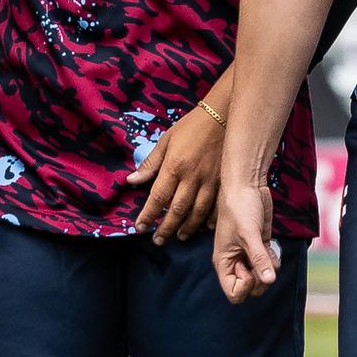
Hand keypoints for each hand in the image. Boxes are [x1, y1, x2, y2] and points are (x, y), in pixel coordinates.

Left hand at [131, 100, 228, 244]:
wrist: (224, 116)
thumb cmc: (191, 127)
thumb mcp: (166, 140)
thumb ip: (150, 163)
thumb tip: (132, 181)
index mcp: (175, 166)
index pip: (158, 196)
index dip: (148, 214)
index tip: (140, 227)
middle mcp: (192, 177)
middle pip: (177, 209)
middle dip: (166, 228)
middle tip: (158, 240)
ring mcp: (211, 181)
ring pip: (198, 212)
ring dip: (187, 227)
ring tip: (179, 237)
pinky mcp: (225, 182)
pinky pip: (217, 207)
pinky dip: (210, 220)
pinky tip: (204, 228)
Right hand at [212, 167, 283, 302]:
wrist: (248, 186)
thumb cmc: (240, 207)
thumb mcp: (249, 234)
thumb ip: (259, 258)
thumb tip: (269, 281)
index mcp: (224, 262)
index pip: (233, 293)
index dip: (245, 287)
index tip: (250, 269)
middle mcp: (235, 261)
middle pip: (250, 289)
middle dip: (260, 280)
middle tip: (261, 260)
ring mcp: (248, 255)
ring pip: (262, 278)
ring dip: (269, 269)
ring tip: (267, 251)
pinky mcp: (260, 247)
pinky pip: (269, 266)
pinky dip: (274, 261)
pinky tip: (271, 247)